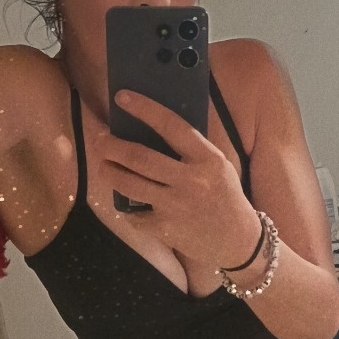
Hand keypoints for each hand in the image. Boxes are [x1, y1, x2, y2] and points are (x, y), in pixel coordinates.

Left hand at [101, 90, 260, 265]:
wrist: (238, 240)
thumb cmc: (225, 196)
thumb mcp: (217, 165)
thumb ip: (191, 149)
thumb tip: (151, 125)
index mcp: (207, 159)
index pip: (171, 126)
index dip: (144, 109)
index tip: (121, 97)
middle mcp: (191, 181)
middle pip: (139, 158)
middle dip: (111, 146)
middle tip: (100, 140)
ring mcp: (176, 207)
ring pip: (129, 184)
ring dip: (109, 172)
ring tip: (103, 165)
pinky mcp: (165, 229)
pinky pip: (134, 214)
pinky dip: (126, 207)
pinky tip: (125, 201)